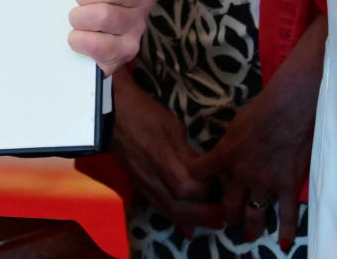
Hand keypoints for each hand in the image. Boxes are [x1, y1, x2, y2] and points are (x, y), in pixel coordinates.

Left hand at [68, 0, 152, 74]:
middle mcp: (142, 0)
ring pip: (104, 14)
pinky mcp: (126, 52)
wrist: (94, 45)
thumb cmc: (95, 1)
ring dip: (80, 17)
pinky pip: (99, 44)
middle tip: (78, 0)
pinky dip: (80, 40)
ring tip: (77, 20)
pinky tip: (77, 38)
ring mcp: (136, 27)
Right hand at [112, 75, 221, 230]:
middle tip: (226, 212)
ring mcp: (144, 183)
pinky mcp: (138, 184)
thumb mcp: (174, 128)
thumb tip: (204, 170)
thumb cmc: (144, 113)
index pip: (196, 187)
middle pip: (183, 206)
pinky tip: (187, 224)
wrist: (110, 112)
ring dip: (193, 220)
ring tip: (212, 220)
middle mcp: (154, 177)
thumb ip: (190, 153)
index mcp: (166, 161)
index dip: (213, 189)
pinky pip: (158, 207)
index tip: (225, 185)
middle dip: (207, 213)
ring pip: (170, 211)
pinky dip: (175, 218)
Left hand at [188, 95, 312, 248]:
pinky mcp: (287, 186)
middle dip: (225, 215)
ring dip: (249, 226)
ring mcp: (265, 182)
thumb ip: (227, 145)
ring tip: (246, 234)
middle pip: (227, 203)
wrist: (289, 109)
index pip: (200, 175)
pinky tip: (283, 243)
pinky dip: (285, 231)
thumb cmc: (260, 110)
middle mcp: (242, 174)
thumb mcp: (233, 126)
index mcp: (224, 155)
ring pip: (253, 213)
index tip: (196, 188)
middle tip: (225, 221)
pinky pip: (287, 214)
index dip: (196, 182)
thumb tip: (224, 153)